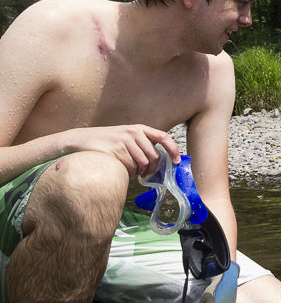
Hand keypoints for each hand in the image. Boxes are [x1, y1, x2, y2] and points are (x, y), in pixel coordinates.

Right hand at [65, 125, 179, 176]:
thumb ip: (142, 143)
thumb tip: (159, 160)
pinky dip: (128, 172)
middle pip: (153, 157)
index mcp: (139, 128)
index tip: (177, 161)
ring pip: (142, 164)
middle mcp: (133, 132)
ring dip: (138, 172)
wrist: (81, 139)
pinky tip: (121, 169)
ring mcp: (124, 141)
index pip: (163, 137)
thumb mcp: (127, 136)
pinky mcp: (115, 151)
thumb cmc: (107, 141)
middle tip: (144, 173)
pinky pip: (129, 168)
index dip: (173, 150)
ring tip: (130, 169)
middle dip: (151, 169)